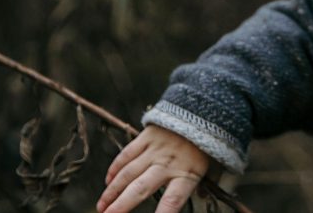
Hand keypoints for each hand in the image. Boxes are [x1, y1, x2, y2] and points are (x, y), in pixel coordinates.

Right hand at [96, 124, 210, 212]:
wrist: (204, 110)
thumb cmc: (206, 144)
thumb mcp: (210, 167)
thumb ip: (199, 186)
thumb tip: (195, 200)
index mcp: (188, 173)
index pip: (173, 200)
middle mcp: (169, 163)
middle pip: (142, 188)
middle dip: (122, 205)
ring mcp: (156, 149)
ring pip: (129, 173)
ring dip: (112, 191)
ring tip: (102, 206)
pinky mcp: (147, 136)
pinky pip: (127, 154)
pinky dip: (115, 168)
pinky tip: (108, 181)